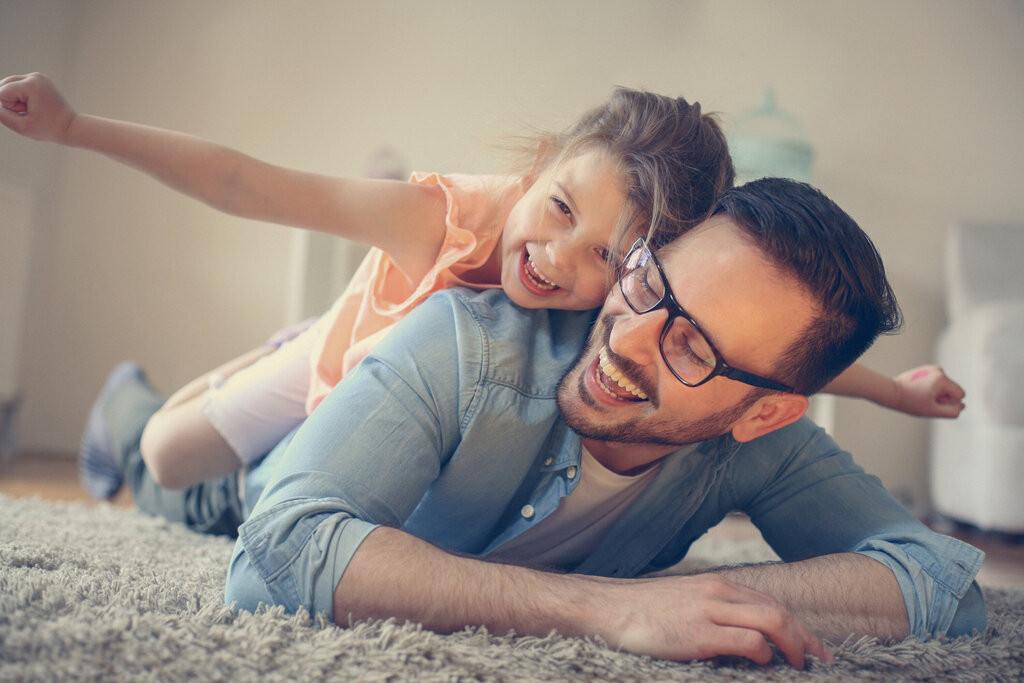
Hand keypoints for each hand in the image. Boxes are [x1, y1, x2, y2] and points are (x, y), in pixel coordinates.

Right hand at [0, 73, 76, 141]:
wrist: (71, 127)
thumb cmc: (48, 129)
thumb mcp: (21, 126)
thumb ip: (1, 114)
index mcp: (32, 85)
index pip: (2, 93)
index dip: (10, 108)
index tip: (26, 114)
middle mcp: (35, 76)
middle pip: (3, 86)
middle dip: (11, 102)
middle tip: (30, 112)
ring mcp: (38, 76)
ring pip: (8, 85)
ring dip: (15, 100)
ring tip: (31, 109)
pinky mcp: (39, 79)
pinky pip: (17, 86)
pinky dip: (20, 97)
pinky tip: (33, 105)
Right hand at [607, 573, 832, 668]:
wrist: (605, 609)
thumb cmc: (641, 613)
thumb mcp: (683, 604)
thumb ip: (712, 613)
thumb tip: (740, 639)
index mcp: (716, 585)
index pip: (769, 601)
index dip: (797, 625)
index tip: (812, 646)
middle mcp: (717, 592)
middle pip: (778, 609)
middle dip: (806, 637)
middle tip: (821, 660)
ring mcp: (708, 610)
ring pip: (771, 620)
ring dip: (793, 645)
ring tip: (799, 665)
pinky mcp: (697, 633)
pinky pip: (747, 640)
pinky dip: (763, 653)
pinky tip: (761, 663)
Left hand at [893, 364, 965, 417]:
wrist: (892, 392)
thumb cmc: (910, 402)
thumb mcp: (933, 411)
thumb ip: (952, 411)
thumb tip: (962, 406)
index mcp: (942, 378)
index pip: (960, 394)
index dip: (950, 402)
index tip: (934, 402)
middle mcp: (938, 370)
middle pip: (953, 389)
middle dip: (943, 397)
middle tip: (926, 399)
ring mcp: (932, 368)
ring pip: (945, 386)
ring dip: (937, 393)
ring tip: (921, 395)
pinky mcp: (926, 369)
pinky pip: (937, 382)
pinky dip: (931, 387)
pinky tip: (919, 390)